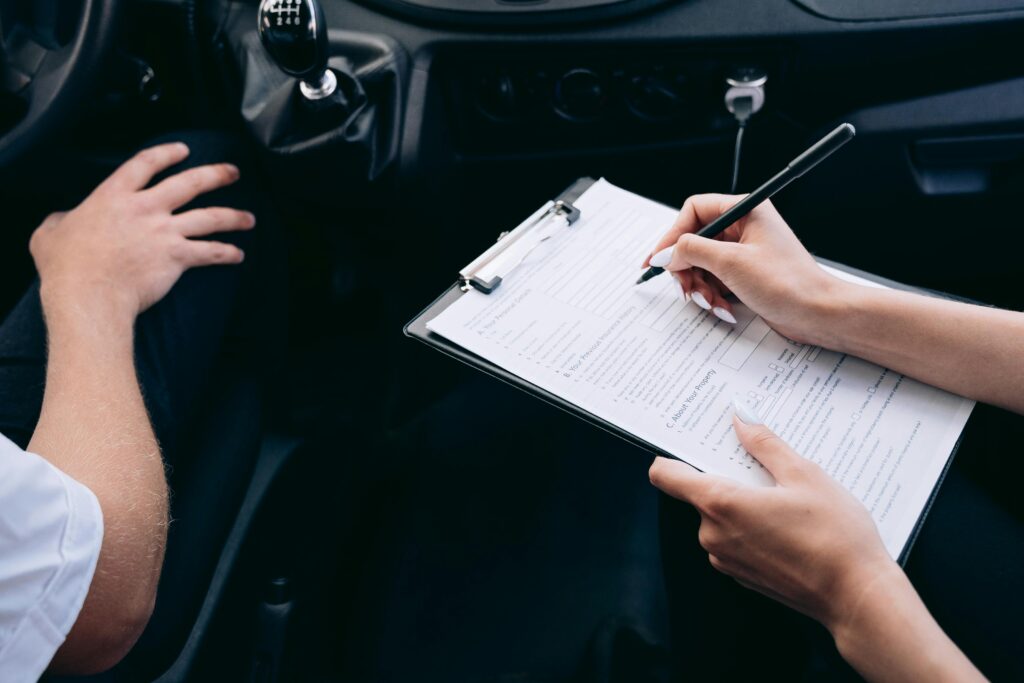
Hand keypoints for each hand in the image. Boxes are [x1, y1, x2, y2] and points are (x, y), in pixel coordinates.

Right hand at [30, 142, 254, 321]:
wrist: (89, 293)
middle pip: (190, 183)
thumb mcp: (51, 232)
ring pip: (210, 217)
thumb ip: (62, 219)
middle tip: (233, 172)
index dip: (167, 154)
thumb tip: (63, 220)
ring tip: (250, 218)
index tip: (184, 150)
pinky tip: (238, 255)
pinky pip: (210, 252)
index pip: (146, 163)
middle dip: (216, 175)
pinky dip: (227, 253)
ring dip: (234, 217)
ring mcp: (164, 231)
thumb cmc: (67, 266)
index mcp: (114, 195)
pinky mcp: (178, 256)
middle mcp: (145, 208)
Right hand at [642, 195, 847, 343]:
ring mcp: (744, 252)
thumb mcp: (730, 263)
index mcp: (745, 210)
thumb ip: (690, 252)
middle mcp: (743, 227)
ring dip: (699, 287)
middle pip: (694, 241)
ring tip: (710, 302)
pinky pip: (714, 280)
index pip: (694, 211)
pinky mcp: (745, 274)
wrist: (817, 313)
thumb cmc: (787, 283)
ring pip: (701, 264)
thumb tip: (664, 254)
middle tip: (686, 288)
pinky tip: (723, 308)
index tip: (660, 259)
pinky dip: (713, 295)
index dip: (673, 235)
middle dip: (687, 269)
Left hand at [648, 411, 898, 634]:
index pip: (665, 475)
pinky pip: (735, 540)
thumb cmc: (835, 536)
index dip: (670, 455)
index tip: (688, 443)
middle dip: (727, 476)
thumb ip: (765, 444)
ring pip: (720, 517)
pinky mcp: (743, 576)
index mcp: (720, 504)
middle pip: (701, 493)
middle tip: (763, 466)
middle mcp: (713, 534)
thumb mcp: (804, 474)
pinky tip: (789, 525)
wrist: (857, 597)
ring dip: (743, 504)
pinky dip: (752, 528)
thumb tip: (741, 418)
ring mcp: (726, 559)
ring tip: (786, 498)